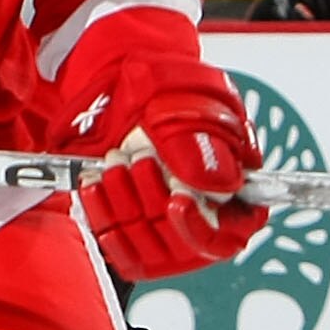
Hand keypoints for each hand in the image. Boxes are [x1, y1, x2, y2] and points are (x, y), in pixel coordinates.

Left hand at [57, 45, 266, 279]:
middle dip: (154, 196)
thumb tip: (213, 184)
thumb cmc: (175, 93)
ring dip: (125, 198)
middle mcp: (203, 222)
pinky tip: (93, 181)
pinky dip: (100, 208)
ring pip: (144, 241)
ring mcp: (164, 234)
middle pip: (180, 242)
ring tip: (116, 160)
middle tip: (139, 158)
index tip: (177, 196)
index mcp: (236, 196)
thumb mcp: (196, 106)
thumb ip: (206, 145)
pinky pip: (112, 239)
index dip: (200, 223)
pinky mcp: (128, 237)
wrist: (130, 87)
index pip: (225, 237)